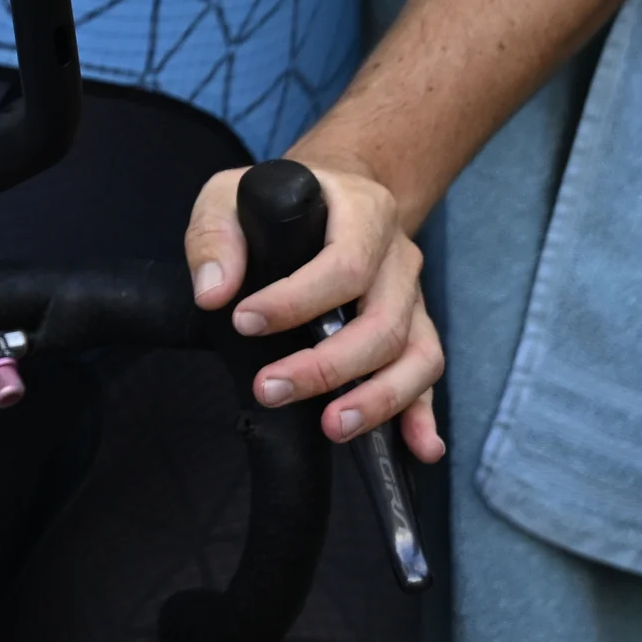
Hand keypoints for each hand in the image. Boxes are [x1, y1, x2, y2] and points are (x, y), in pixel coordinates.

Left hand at [185, 154, 446, 463]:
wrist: (331, 192)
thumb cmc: (279, 199)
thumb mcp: (231, 194)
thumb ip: (215, 236)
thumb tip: (213, 294)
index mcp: (363, 211)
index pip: (344, 264)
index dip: (297, 301)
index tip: (244, 322)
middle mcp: (398, 257)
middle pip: (383, 322)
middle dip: (328, 366)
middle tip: (270, 389)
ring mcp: (412, 296)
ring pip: (417, 355)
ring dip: (378, 398)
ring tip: (333, 427)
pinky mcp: (415, 329)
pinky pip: (427, 374)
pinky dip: (424, 414)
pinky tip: (419, 448)